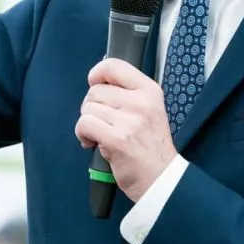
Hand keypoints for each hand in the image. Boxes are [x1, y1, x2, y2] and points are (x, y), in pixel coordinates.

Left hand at [75, 58, 176, 201]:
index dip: (97, 74)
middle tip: (103, 122)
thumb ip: (127, 93)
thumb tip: (97, 79)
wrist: (160, 178)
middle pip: (95, 90)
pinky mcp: (117, 139)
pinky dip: (82, 134)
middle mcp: (141, 102)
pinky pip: (84, 124)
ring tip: (101, 135)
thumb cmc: (150, 146)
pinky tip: (93, 143)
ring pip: (87, 108)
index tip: (95, 85)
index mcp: (149, 90)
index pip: (113, 65)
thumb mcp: (148, 110)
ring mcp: (130, 120)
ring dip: (87, 123)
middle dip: (92, 107)